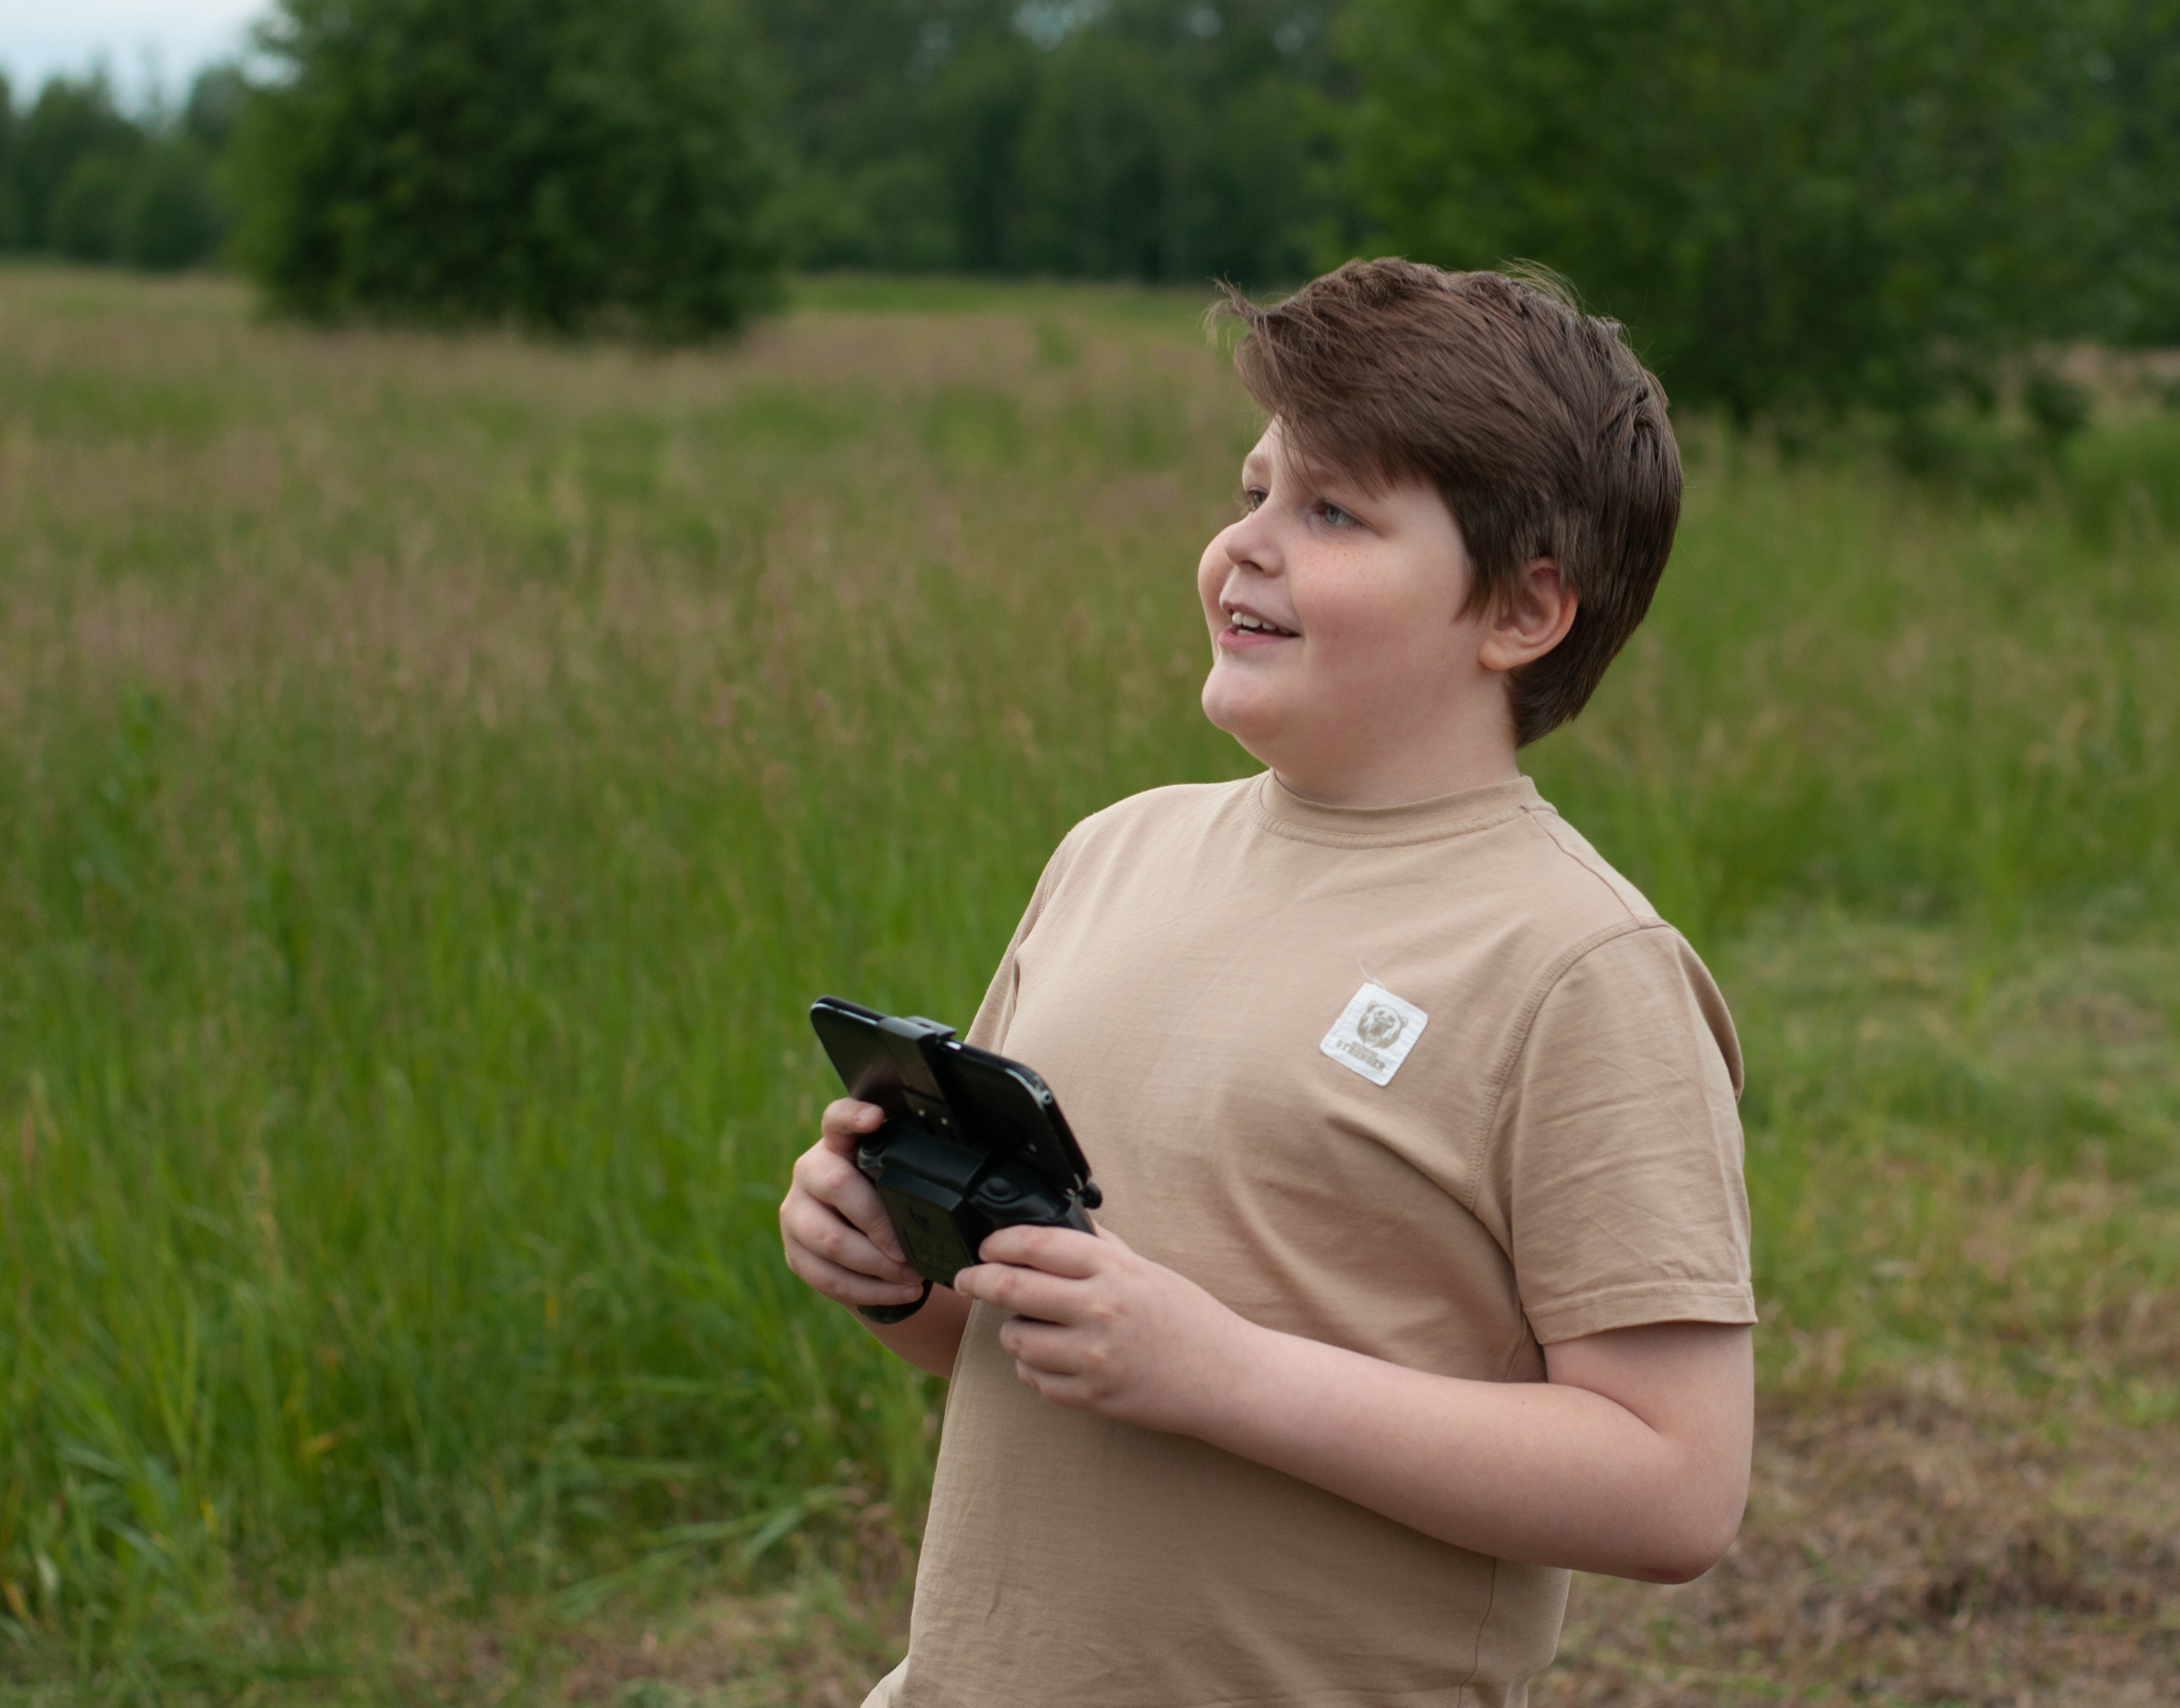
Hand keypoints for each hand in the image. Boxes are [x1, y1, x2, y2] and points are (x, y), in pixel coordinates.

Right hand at [779, 1099, 927, 1312]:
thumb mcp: (895, 1180)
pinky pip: (827, 1277)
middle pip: (836, 1185)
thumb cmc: (887, 1201)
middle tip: (908, 1249)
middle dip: (878, 1223)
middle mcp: (810, 1171)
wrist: (859, 1240)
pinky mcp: (795, 1252)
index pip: (837, 1119)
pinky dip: (869, 1291)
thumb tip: (963, 1189)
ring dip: (876, 1266)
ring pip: (829, 1240)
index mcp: (837, 1144)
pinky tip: (899, 1292)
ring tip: (912, 1276)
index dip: (853, 1116)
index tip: (877, 1117)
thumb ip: (911, 1173)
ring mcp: (796, 1212)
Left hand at [952, 1223, 1258, 1434]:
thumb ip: (1101, 1248)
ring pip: (1016, 1340)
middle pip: (1011, 1289)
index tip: (985, 1248)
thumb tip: (1056, 1226)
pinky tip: (1049, 1359)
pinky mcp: (1093, 1396)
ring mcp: (1094, 1356)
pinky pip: (1036, 1380)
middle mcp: (1099, 1309)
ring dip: (1011, 1331)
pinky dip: (1032, 1369)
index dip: (998, 1244)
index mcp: (1113, 1269)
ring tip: (1026, 1327)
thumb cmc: (1188, 1318)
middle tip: (967, 1280)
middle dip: (978, 1282)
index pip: (1035, 1245)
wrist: (1225, 1377)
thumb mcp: (1147, 1269)